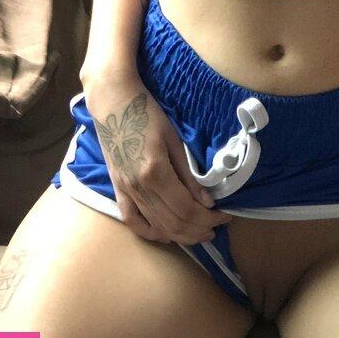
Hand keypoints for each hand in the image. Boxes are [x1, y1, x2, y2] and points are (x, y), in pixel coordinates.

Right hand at [83, 70, 233, 245]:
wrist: (113, 102)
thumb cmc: (147, 114)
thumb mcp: (174, 140)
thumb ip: (189, 175)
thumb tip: (208, 202)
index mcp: (156, 172)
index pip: (187, 209)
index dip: (208, 218)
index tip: (225, 217)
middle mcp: (139, 188)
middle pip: (173, 223)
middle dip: (198, 230)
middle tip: (216, 228)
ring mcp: (125, 191)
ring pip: (155, 227)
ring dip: (180, 235)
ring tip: (199, 234)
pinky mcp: (117, 190)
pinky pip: (132, 221)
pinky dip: (150, 232)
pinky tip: (166, 235)